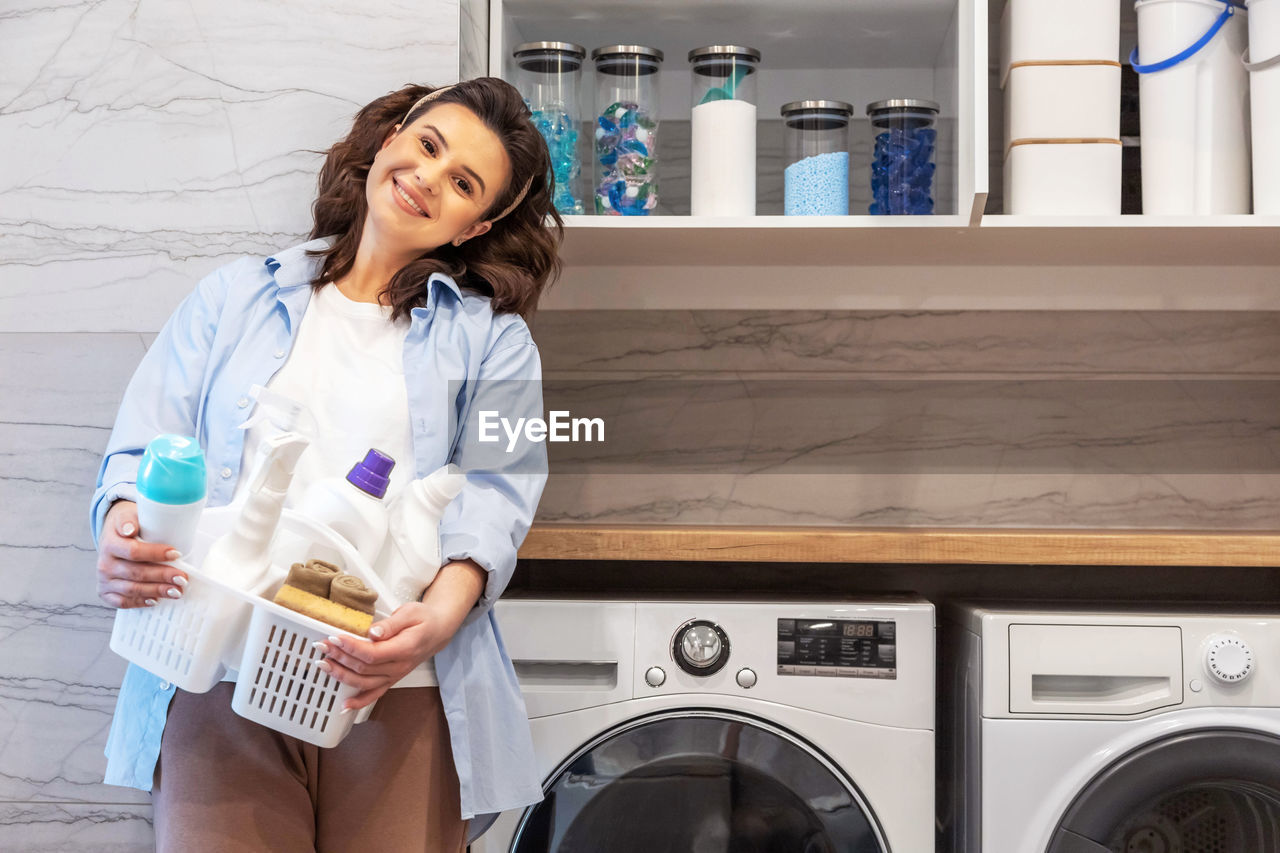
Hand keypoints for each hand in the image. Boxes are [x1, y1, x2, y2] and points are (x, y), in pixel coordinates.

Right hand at [96, 500, 187, 608]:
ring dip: (157, 591)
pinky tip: (155, 600)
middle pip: (136, 573)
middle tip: (183, 578)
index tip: (176, 554)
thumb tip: (129, 529)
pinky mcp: (105, 592)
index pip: (134, 551)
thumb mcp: (129, 515)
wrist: (113, 534)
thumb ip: (130, 520)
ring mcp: (104, 580)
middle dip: (163, 576)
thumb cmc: (129, 525)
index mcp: (109, 544)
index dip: (156, 554)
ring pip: (132, 589)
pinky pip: (123, 602)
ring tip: (177, 591)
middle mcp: (104, 564)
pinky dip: (140, 602)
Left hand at [314, 600, 455, 710]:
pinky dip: (359, 702)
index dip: (351, 648)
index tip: (334, 638)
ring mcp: (395, 676)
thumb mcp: (411, 612)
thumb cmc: (424, 619)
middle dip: (340, 657)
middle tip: (322, 646)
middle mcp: (399, 667)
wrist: (438, 632)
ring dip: (341, 675)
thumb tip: (372, 632)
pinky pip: (374, 695)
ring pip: (364, 682)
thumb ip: (391, 624)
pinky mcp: (392, 680)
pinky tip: (343, 706)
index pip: (372, 653)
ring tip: (323, 664)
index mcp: (405, 649)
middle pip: (364, 668)